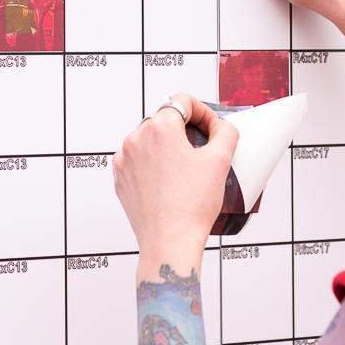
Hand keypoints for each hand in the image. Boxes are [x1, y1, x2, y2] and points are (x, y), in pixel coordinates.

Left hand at [113, 94, 237, 279]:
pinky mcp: (120, 177)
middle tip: (202, 149)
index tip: (211, 128)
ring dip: (167, 145)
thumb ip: (225, 131)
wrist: (170, 242)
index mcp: (160, 129)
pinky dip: (153, 162)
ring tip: (185, 168)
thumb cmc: (192, 206)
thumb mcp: (220, 161)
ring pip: (149, 138)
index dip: (203, 112)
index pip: (182, 101)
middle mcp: (136, 139)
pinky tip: (169, 180)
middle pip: (165, 119)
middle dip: (185, 129)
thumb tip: (220, 125)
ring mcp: (124, 159)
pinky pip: (138, 158)